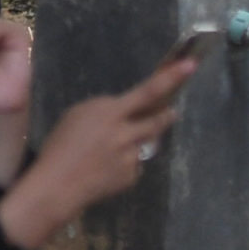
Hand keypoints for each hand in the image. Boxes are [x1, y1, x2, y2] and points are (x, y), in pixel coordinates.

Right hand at [0, 54, 196, 249]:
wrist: (58, 184)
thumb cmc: (60, 144)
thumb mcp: (77, 115)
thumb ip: (105, 111)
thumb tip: (125, 113)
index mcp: (109, 112)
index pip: (147, 92)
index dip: (170, 78)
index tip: (190, 65)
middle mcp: (126, 133)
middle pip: (157, 121)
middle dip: (166, 115)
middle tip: (170, 112)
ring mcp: (132, 156)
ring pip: (145, 144)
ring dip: (135, 142)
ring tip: (109, 150)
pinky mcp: (133, 176)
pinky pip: (135, 164)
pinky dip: (124, 163)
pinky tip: (105, 169)